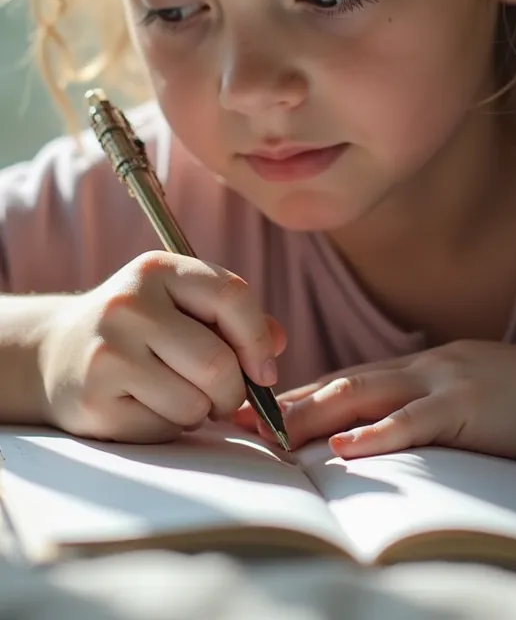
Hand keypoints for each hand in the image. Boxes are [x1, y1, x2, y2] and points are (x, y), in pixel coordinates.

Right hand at [38, 251, 284, 442]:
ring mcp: (108, 352)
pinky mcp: (95, 399)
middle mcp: (129, 304)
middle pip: (217, 362)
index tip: (264, 370)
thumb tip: (278, 343)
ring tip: (177, 395)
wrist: (54, 352)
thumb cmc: (138, 328)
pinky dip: (168, 426)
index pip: (232, 296)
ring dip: (200, 411)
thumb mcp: (180, 304)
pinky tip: (145, 406)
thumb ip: (233, 318)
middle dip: (233, 390)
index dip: (259, 340)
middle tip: (222, 395)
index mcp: (158, 269)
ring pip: (194, 402)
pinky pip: (163, 427)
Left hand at [235, 341, 515, 459]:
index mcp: (409, 369)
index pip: (339, 381)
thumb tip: (361, 432)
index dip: (292, 395)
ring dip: (315, 416)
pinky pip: (415, 422)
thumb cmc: (508, 397)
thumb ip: (408, 404)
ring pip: (364, 395)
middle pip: (339, 384)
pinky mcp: (464, 407)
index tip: (250, 412)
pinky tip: (347, 448)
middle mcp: (414, 370)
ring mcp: (438, 384)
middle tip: (241, 421)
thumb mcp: (450, 395)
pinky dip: (379, 435)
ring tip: (276, 435)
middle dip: (287, 404)